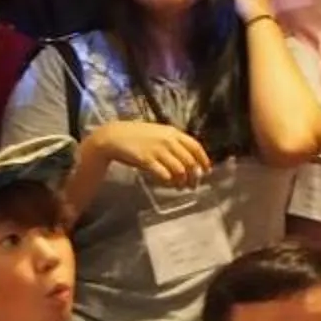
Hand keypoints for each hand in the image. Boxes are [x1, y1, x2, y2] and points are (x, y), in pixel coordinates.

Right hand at [88, 121, 213, 188]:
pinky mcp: (147, 160)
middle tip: (193, 185)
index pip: (195, 146)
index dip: (204, 160)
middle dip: (194, 176)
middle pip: (189, 161)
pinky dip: (169, 182)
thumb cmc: (137, 136)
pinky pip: (164, 175)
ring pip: (179, 170)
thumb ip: (173, 143)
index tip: (206, 171)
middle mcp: (168, 140)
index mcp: (173, 132)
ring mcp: (157, 150)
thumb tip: (189, 159)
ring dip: (182, 182)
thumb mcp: (159, 134)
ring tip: (180, 187)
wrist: (114, 136)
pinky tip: (168, 184)